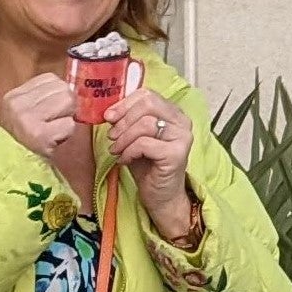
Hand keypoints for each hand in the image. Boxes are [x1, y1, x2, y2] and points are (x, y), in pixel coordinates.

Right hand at [0, 71, 78, 161]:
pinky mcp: (41, 136)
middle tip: (56, 121)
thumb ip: (43, 97)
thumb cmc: (23, 141)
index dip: (59, 92)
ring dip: (67, 119)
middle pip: (62, 89)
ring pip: (68, 103)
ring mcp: (29, 120)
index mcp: (14, 96)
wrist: (11, 169)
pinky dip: (67, 133)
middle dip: (67, 106)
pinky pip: (69, 124)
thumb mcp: (24, 113)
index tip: (54, 108)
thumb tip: (71, 88)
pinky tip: (55, 140)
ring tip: (55, 130)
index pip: (50, 79)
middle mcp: (19, 105)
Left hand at [105, 86, 198, 242]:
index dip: (125, 104)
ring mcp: (182, 137)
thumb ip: (127, 121)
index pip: (148, 95)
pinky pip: (144, 143)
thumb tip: (109, 111)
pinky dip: (129, 151)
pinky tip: (124, 160)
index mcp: (173, 113)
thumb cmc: (148, 166)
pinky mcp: (176, 154)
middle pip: (148, 104)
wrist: (161, 197)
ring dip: (124, 138)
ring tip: (116, 150)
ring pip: (145, 124)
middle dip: (123, 119)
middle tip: (112, 136)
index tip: (109, 117)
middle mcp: (182, 122)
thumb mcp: (135, 138)